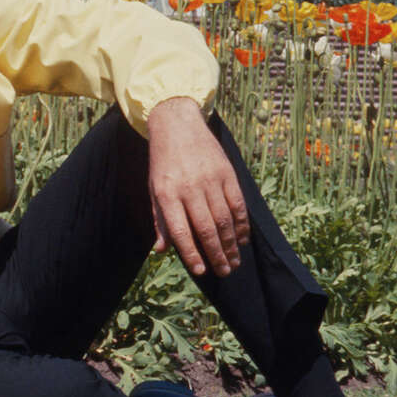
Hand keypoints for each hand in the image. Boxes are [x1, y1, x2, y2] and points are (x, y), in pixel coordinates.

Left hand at [146, 97, 249, 279]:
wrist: (177, 124)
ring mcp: (210, 179)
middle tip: (224, 271)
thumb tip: (161, 250)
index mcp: (167, 193)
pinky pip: (237, 204)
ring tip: (234, 261)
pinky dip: (242, 224)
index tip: (201, 271)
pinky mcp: (226, 172)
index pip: (181, 231)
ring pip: (225, 220)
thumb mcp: (153, 188)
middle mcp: (189, 187)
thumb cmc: (163, 162)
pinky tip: (242, 238)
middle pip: (207, 229)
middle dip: (217, 255)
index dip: (192, 254)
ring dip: (231, 245)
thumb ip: (159, 220)